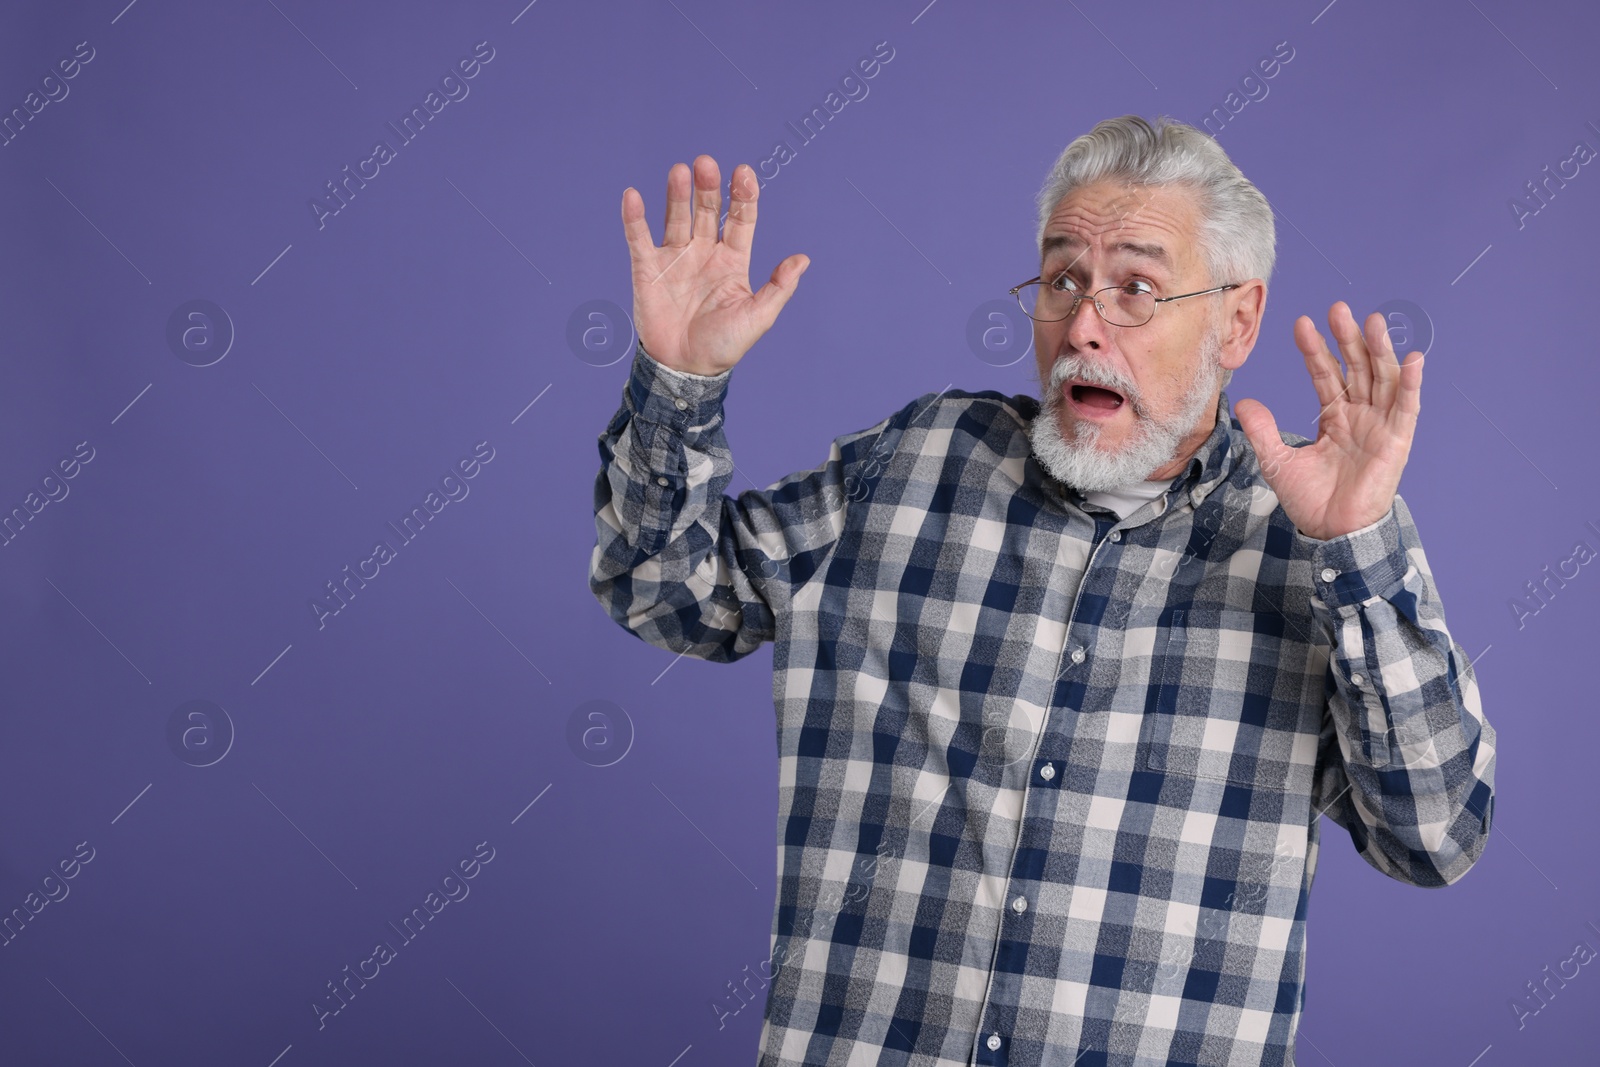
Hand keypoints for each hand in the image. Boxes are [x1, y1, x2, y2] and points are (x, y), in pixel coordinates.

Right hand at [621, 155, 809, 376]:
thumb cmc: (724, 345)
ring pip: (677, 217)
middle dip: (709, 187)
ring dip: (678, 194)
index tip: (744, 173)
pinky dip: (634, 218)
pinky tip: (632, 196)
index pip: (741, 219)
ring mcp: (675, 258)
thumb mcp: (758, 317)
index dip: (743, 196)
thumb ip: (779, 287)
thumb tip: (803, 259)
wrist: (684, 369)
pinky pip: (639, 238)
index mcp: (733, 261)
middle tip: (706, 163)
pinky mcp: (647, 269)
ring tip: (680, 171)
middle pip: (708, 211)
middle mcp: (705, 253)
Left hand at [1233, 301, 1422, 540]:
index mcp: (1334, 418)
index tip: (1301, 323)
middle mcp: (1360, 416)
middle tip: (1337, 308)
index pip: (1325, 375)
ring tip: (1374, 321)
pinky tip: (1412, 359)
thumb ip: (1264, 430)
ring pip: (1382, 380)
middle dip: (1348, 339)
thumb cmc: (1311, 501)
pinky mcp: (1397, 442)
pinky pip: (1407, 408)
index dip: (1315, 350)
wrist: (1331, 532)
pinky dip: (1410, 384)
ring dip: (1380, 350)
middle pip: (1356, 368)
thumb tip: (1243, 402)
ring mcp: (1380, 426)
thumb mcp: (1278, 461)